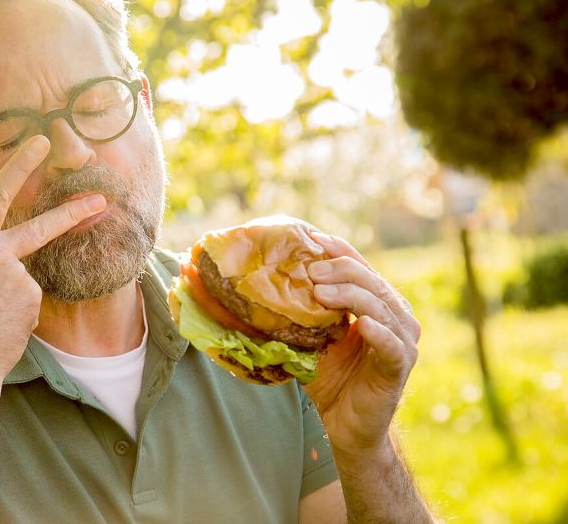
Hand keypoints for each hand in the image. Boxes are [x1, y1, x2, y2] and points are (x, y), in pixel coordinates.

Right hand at [0, 136, 105, 388]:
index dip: (19, 166)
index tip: (40, 143)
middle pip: (40, 227)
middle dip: (73, 211)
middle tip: (100, 200)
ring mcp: (18, 278)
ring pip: (19, 279)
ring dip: (4, 297)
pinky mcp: (32, 302)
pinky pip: (27, 302)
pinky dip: (14, 314)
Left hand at [303, 232, 420, 455]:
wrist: (343, 426)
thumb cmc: (329, 380)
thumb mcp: (312, 340)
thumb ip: (302, 313)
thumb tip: (264, 284)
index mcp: (377, 305)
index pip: (361, 269)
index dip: (340, 251)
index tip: (314, 238)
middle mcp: (395, 318)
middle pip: (371, 283)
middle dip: (341, 270)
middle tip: (311, 270)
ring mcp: (401, 342)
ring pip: (381, 308)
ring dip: (351, 295)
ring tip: (321, 290)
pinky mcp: (399, 367)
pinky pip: (391, 345)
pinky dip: (378, 332)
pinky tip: (362, 324)